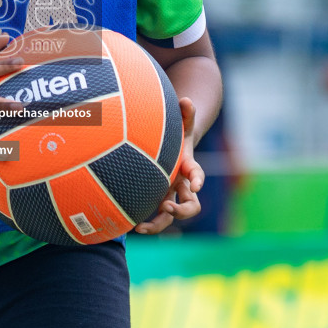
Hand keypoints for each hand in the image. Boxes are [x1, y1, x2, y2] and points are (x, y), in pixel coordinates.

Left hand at [135, 98, 204, 234]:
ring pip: (170, 217)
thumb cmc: (176, 135)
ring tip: (140, 228)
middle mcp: (182, 186)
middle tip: (166, 207)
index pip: (197, 174)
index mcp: (188, 168)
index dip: (198, 179)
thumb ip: (185, 113)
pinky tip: (128, 227)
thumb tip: (186, 99)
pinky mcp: (157, 201)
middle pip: (191, 205)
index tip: (196, 185)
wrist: (174, 149)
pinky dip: (145, 223)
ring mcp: (170, 196)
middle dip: (181, 210)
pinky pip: (154, 218)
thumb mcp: (181, 124)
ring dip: (157, 225)